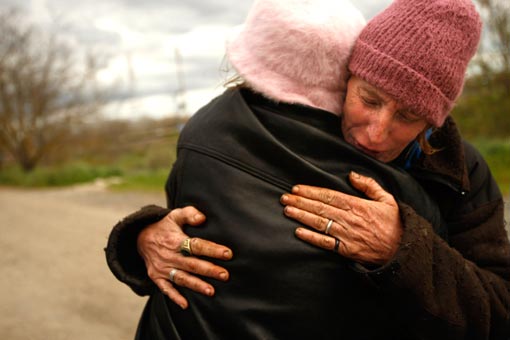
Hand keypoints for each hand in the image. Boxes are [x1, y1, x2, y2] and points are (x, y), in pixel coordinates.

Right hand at [137, 206, 232, 308]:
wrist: (139, 238)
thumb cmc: (163, 226)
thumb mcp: (174, 215)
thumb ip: (190, 214)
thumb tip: (202, 218)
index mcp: (176, 240)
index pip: (197, 246)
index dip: (212, 250)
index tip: (228, 254)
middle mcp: (169, 256)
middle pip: (192, 264)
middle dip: (209, 270)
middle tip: (225, 275)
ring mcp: (162, 268)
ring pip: (182, 278)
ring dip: (196, 285)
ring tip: (211, 291)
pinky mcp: (156, 277)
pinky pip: (166, 289)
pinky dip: (175, 297)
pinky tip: (186, 305)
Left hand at [280, 171, 401, 264]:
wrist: (403, 250)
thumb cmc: (395, 223)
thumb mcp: (387, 199)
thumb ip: (368, 185)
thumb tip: (351, 174)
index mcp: (357, 205)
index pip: (329, 195)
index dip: (311, 191)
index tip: (297, 188)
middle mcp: (349, 219)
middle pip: (319, 208)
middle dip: (300, 202)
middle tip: (285, 198)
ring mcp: (346, 234)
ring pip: (319, 223)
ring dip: (301, 216)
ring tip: (287, 210)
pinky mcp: (346, 249)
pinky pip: (325, 242)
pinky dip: (311, 237)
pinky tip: (298, 231)